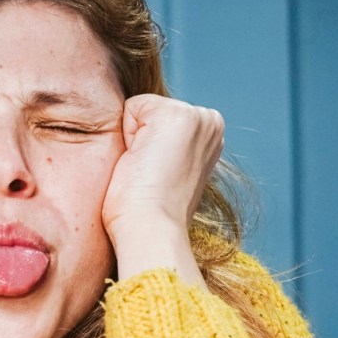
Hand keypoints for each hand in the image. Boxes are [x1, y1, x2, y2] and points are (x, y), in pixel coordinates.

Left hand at [102, 94, 223, 285]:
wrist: (151, 229)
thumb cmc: (152, 213)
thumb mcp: (169, 173)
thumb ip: (166, 148)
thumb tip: (147, 142)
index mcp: (211, 136)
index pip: (156, 119)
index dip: (145, 147)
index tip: (157, 176)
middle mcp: (210, 122)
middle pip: (148, 111)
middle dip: (141, 140)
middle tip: (150, 174)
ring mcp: (196, 116)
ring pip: (140, 110)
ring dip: (134, 140)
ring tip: (146, 170)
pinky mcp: (176, 114)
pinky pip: (130, 108)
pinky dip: (127, 136)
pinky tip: (141, 161)